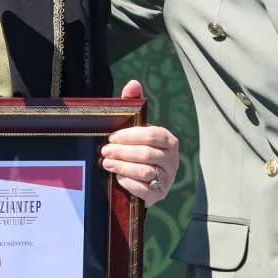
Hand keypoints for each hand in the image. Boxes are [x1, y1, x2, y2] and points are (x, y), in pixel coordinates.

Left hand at [101, 80, 179, 206]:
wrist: (142, 180)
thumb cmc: (136, 148)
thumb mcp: (134, 127)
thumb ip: (133, 104)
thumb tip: (133, 83)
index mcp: (168, 140)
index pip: (152, 135)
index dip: (131, 136)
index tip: (112, 136)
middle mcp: (172, 159)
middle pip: (147, 154)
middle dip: (123, 152)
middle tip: (104, 151)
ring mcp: (167, 178)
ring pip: (146, 172)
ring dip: (123, 167)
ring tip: (106, 164)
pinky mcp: (159, 194)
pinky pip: (145, 190)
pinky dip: (130, 184)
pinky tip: (118, 179)